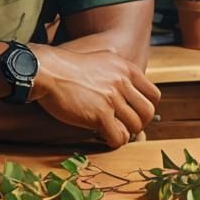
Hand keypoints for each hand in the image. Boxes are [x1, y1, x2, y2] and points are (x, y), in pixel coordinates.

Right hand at [31, 45, 160, 149]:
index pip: (154, 94)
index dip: (146, 108)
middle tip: (124, 126)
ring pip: (134, 127)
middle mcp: (121, 81)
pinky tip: (101, 136)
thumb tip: (127, 83)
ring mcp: (111, 98)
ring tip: (109, 131)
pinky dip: (112, 141)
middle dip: (138, 123)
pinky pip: (118, 137)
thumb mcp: (98, 58)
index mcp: (124, 67)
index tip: (134, 113)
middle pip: (147, 113)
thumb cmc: (66, 67)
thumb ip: (116, 69)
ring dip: (123, 133)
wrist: (46, 70)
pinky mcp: (100, 115)